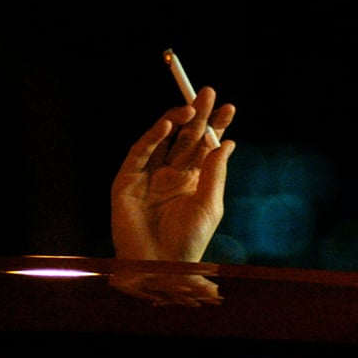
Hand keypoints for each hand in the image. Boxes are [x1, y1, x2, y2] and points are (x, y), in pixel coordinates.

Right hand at [111, 86, 234, 261]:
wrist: (161, 265)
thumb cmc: (188, 241)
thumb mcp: (209, 204)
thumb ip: (214, 172)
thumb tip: (227, 142)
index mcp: (192, 180)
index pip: (204, 145)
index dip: (215, 126)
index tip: (229, 108)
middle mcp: (170, 173)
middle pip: (184, 136)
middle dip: (197, 114)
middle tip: (208, 92)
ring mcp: (148, 175)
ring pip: (162, 139)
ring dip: (176, 120)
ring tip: (190, 107)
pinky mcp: (128, 179)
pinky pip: (140, 152)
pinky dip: (152, 136)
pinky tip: (167, 124)